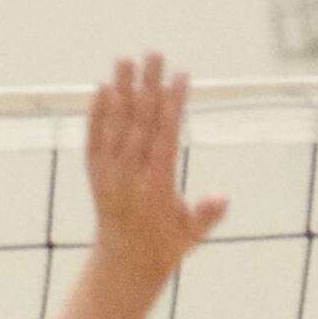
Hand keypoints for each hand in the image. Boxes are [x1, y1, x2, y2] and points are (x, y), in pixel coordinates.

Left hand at [86, 54, 227, 295]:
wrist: (125, 264)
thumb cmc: (167, 246)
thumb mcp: (192, 235)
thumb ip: (206, 214)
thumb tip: (223, 197)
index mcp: (156, 188)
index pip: (165, 136)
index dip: (174, 104)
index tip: (181, 77)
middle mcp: (128, 176)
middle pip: (140, 122)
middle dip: (149, 86)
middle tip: (155, 54)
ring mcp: (108, 173)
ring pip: (115, 124)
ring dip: (121, 89)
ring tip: (126, 59)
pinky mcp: (94, 173)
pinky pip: (94, 138)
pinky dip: (97, 113)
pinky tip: (103, 89)